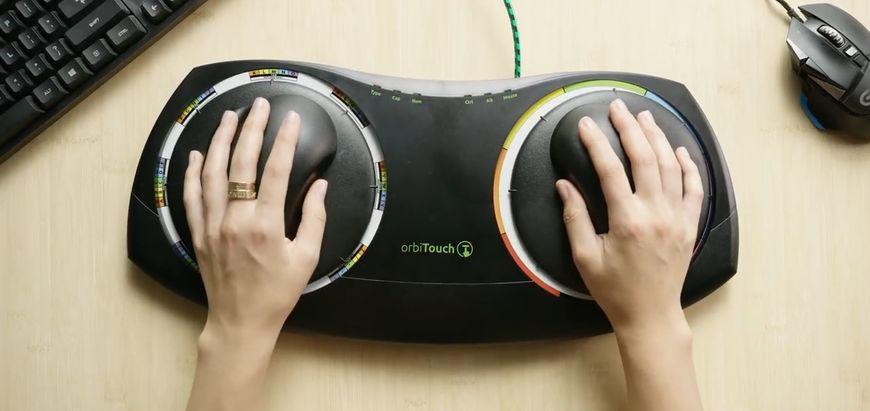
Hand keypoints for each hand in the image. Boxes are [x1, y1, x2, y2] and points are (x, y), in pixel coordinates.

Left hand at [183, 97, 327, 339]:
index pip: (275, 171)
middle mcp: (236, 220)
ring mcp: (213, 225)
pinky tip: (198, 154)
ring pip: (213, 173)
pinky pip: (192, 196)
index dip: (284, 141)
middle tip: (259, 106)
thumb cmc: (276, 293)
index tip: (291, 120)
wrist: (241, 322)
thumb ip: (314, 219)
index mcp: (266, 226)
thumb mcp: (306, 258)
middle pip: (241, 163)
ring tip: (229, 117)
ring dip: (221, 141)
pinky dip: (193, 173)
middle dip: (251, 129)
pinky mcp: (200, 234)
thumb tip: (320, 187)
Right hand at [555, 99, 702, 333]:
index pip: (610, 169)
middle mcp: (655, 214)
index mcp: (627, 221)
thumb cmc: (615, 290)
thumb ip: (575, 218)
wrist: (650, 315)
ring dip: (657, 138)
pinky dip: (688, 166)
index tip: (585, 125)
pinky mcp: (688, 226)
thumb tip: (565, 186)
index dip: (596, 143)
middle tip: (617, 108)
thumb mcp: (584, 257)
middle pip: (644, 158)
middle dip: (629, 128)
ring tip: (644, 118)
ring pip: (671, 166)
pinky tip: (679, 150)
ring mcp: (676, 218)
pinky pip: (694, 188)